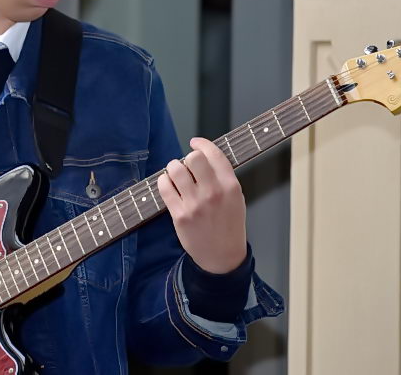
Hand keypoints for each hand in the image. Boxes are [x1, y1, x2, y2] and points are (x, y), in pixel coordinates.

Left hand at [157, 137, 246, 273]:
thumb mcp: (236, 198)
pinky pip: (165, 187)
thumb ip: (223, 177)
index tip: (195, 143)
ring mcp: (195, 204)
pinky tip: (167, 183)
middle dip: (188, 158)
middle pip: (193, 158)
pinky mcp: (180, 215)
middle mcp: (213, 193)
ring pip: (176, 170)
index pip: (214, 154)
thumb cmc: (229, 226)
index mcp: (230, 186)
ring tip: (175, 174)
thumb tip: (204, 156)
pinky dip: (163, 181)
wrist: (222, 257)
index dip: (202, 144)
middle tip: (187, 165)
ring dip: (173, 168)